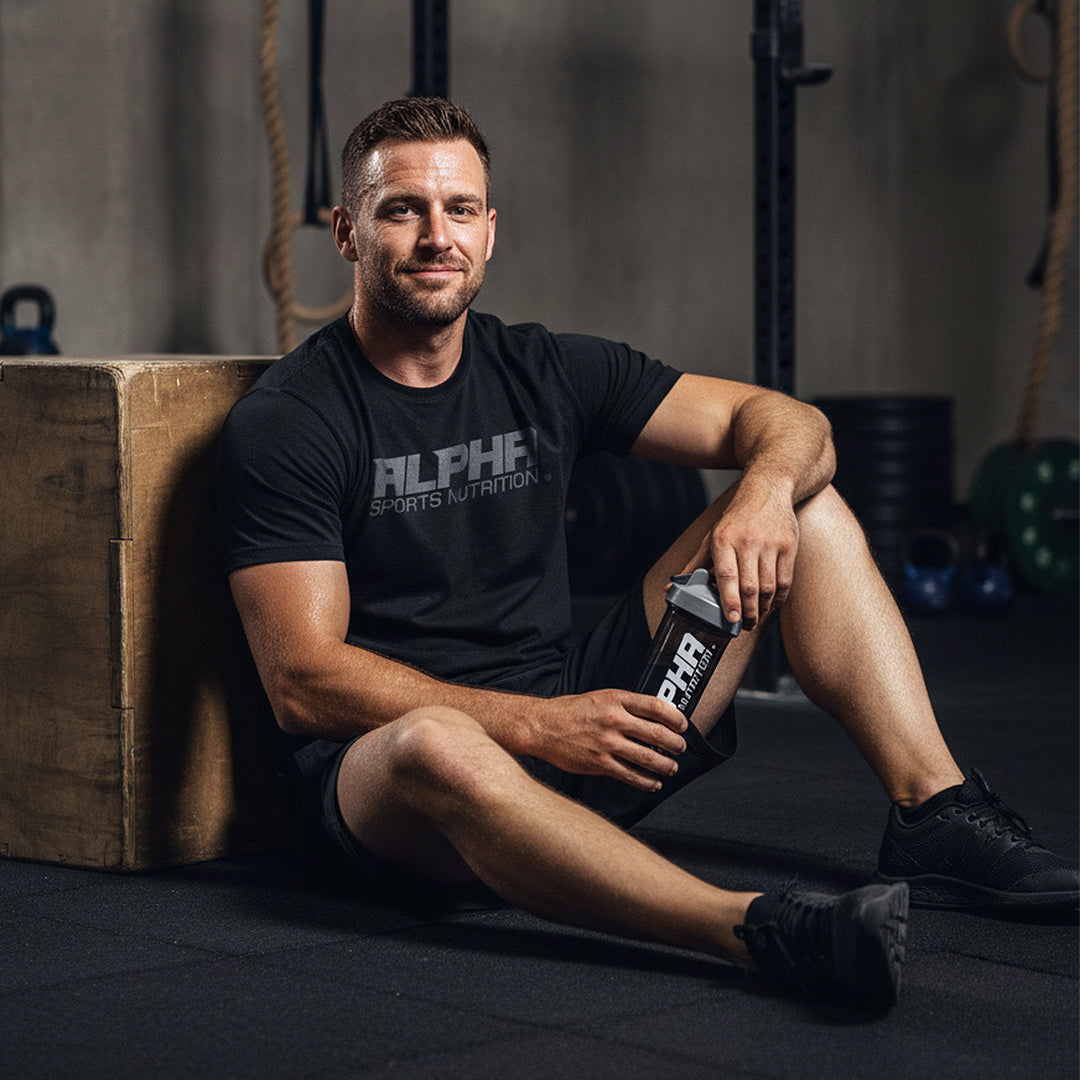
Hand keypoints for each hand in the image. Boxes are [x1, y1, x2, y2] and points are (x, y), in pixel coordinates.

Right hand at [529, 690, 688, 791]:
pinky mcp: (600, 763)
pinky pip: (630, 775)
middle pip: (657, 734)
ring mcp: (607, 743)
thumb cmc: (571, 710)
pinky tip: (653, 783)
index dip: (675, 717)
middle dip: (676, 744)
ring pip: (648, 757)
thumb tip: (653, 717)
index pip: (656, 707)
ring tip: (671, 767)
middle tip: (680, 748)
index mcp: (616, 700)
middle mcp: (613, 720)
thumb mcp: (600, 697)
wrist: (543, 726)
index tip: (682, 725)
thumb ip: (625, 705)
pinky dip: (647, 781)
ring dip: (665, 765)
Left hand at [679, 479, 798, 631]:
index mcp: (723, 539)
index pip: (726, 576)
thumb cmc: (736, 519)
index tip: (730, 620)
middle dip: (747, 613)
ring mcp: (770, 543)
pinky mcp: (789, 545)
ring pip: (769, 587)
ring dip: (763, 609)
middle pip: (750, 586)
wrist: (768, 489)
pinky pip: (786, 581)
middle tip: (743, 626)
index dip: (729, 601)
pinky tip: (771, 604)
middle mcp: (747, 541)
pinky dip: (778, 598)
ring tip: (756, 617)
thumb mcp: (711, 538)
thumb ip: (694, 565)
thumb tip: (671, 588)